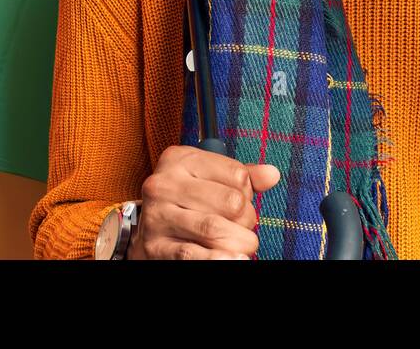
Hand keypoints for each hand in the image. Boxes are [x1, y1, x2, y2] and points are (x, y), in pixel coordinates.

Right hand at [128, 145, 280, 259]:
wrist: (147, 228)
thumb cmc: (185, 200)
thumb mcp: (209, 178)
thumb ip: (242, 175)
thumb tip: (272, 175)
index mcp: (181, 160)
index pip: (237, 175)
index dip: (248, 192)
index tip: (242, 201)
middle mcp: (165, 184)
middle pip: (230, 202)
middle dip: (247, 219)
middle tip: (244, 228)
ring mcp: (158, 215)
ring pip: (214, 228)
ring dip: (239, 242)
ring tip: (246, 248)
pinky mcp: (155, 246)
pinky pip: (191, 254)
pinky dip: (216, 259)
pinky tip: (234, 259)